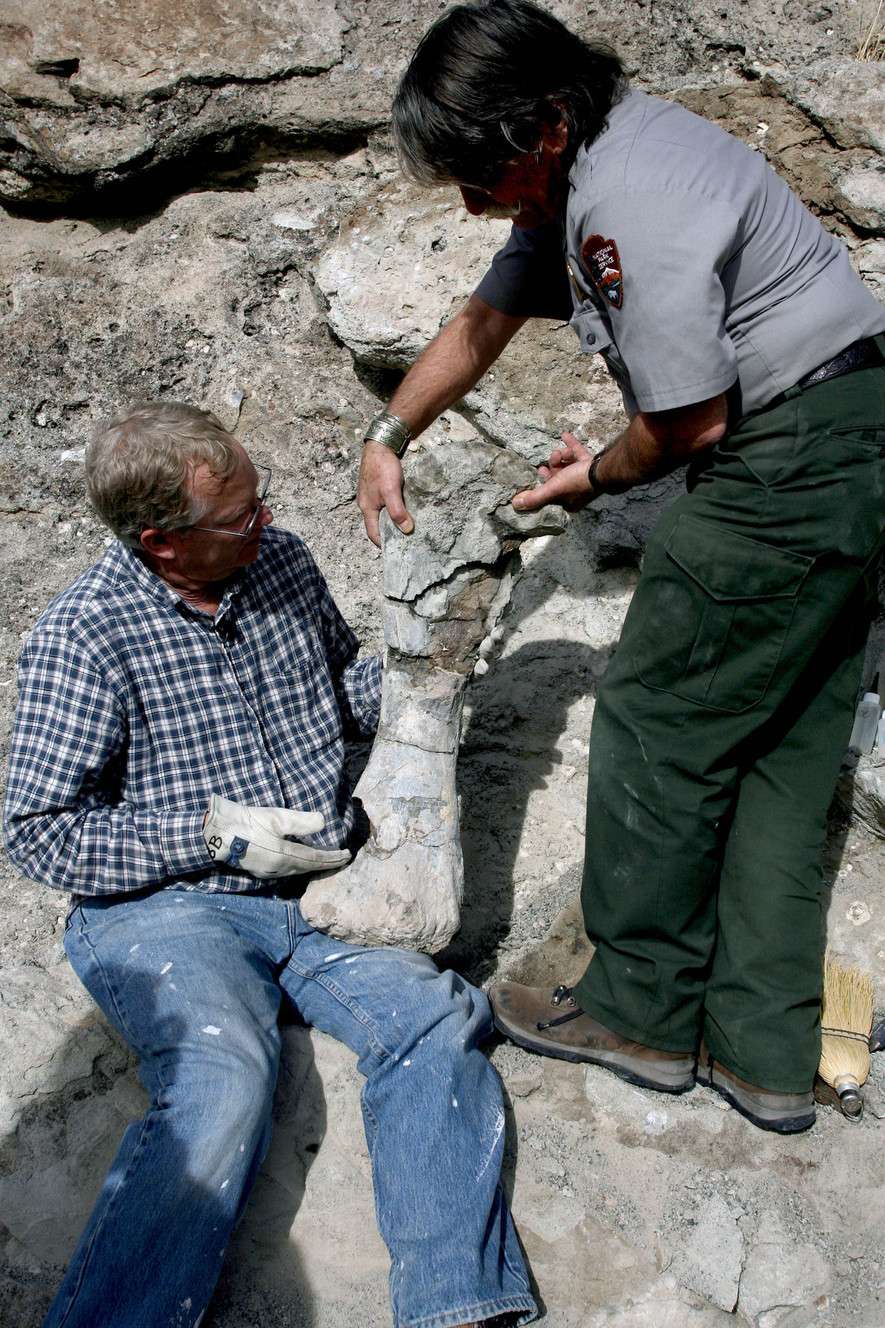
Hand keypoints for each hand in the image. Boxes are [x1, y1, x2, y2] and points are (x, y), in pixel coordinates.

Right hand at [203, 795, 350, 878]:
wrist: (218, 833)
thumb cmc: (248, 822)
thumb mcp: (277, 817)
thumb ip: (302, 821)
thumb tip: (324, 823)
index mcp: (286, 857)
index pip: (316, 859)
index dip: (333, 858)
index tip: (347, 855)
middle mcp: (279, 869)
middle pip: (308, 868)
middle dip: (326, 865)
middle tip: (341, 860)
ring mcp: (267, 872)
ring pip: (297, 872)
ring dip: (312, 868)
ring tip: (324, 862)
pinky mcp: (258, 870)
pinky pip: (286, 872)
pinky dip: (298, 868)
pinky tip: (298, 863)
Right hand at [358, 441, 414, 546]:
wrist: (380, 445)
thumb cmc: (382, 468)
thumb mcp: (391, 491)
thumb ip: (397, 511)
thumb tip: (406, 530)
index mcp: (367, 508)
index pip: (373, 533)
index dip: (384, 543)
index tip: (397, 550)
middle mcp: (367, 503)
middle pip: (377, 524)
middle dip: (390, 532)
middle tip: (406, 539)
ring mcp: (372, 495)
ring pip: (382, 514)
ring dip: (393, 520)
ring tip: (408, 526)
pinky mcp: (378, 487)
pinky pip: (385, 503)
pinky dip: (394, 509)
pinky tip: (405, 508)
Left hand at [511, 432, 596, 513]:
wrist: (603, 469)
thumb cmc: (578, 482)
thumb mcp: (553, 490)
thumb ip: (535, 497)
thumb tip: (515, 504)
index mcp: (568, 501)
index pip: (551, 493)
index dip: (544, 482)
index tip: (540, 471)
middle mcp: (577, 492)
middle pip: (559, 477)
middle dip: (554, 466)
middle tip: (551, 459)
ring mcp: (585, 478)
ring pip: (568, 465)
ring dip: (563, 456)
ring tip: (563, 452)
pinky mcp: (591, 465)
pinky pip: (578, 453)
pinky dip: (571, 445)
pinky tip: (564, 434)